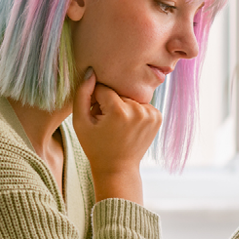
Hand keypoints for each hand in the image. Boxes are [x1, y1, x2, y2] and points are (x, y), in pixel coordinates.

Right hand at [72, 68, 160, 203]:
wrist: (118, 167)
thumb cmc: (95, 145)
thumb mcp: (80, 121)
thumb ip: (82, 94)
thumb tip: (91, 71)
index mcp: (120, 111)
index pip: (103, 89)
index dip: (96, 100)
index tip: (96, 114)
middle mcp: (139, 110)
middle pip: (118, 92)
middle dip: (110, 102)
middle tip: (106, 121)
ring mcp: (152, 114)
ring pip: (130, 97)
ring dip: (123, 105)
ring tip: (117, 124)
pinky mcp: (158, 116)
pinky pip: (141, 104)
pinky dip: (134, 110)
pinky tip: (128, 125)